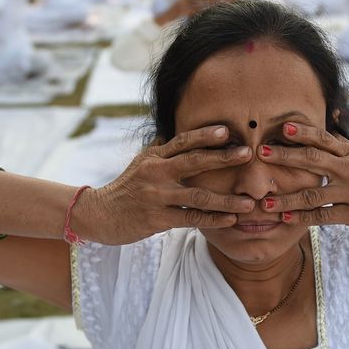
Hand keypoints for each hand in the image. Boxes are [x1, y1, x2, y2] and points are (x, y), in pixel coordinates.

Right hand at [76, 126, 256, 244]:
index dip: (204, 135)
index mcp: (154, 157)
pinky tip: (230, 220)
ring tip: (249, 203)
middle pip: (194, 162)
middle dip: (223, 158)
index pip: (182, 141)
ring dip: (226, 200)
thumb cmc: (127, 187)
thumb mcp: (140, 163)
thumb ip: (161, 149)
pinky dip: (212, 220)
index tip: (227, 131)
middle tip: (248, 154)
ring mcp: (157, 196)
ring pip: (198, 196)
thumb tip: (176, 128)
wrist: (100, 214)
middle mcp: (156, 173)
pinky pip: (191, 219)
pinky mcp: (157, 219)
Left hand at [257, 122, 348, 230]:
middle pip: (313, 160)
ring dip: (286, 199)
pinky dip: (303, 218)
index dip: (302, 133)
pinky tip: (286, 219)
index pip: (323, 139)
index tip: (282, 128)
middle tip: (260, 153)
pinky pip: (324, 216)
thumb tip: (318, 137)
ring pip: (313, 194)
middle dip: (284, 157)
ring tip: (264, 202)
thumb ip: (341, 150)